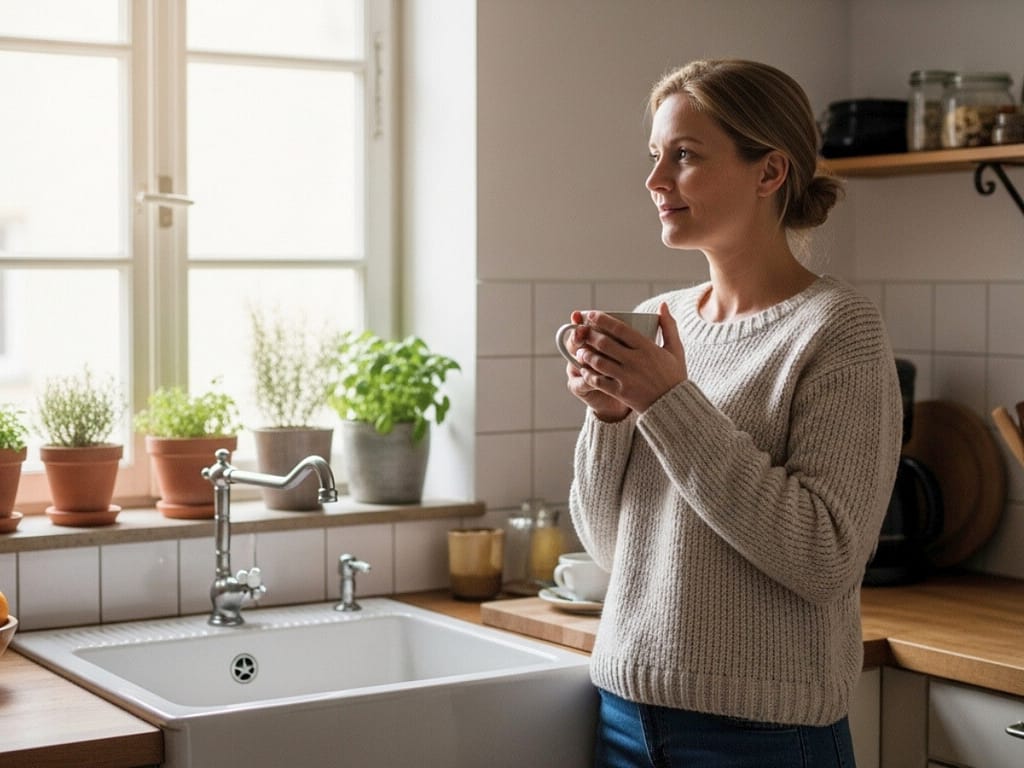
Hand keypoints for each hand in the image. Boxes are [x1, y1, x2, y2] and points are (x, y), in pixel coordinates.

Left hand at [565, 303, 686, 415]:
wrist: (674, 405)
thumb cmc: (674, 375)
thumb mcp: (676, 349)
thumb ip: (668, 326)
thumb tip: (663, 305)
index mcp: (647, 348)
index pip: (620, 329)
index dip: (603, 320)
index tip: (591, 314)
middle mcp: (635, 361)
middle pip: (605, 344)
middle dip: (589, 335)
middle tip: (581, 332)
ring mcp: (627, 377)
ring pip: (599, 362)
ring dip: (586, 355)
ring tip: (580, 351)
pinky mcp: (621, 392)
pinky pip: (599, 381)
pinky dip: (589, 375)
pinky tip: (584, 370)